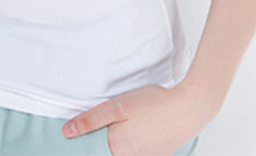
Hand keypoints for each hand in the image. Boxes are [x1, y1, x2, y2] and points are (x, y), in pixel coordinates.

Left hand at [61, 81, 214, 155]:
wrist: (189, 108)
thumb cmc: (153, 104)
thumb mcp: (117, 107)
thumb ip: (91, 120)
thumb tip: (66, 132)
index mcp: (117, 149)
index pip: (93, 152)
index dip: (85, 143)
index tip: (77, 135)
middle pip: (108, 152)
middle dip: (100, 143)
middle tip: (97, 128)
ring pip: (123, 152)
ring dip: (117, 143)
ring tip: (126, 124)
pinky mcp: (158, 155)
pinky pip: (138, 152)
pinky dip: (132, 146)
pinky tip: (138, 130)